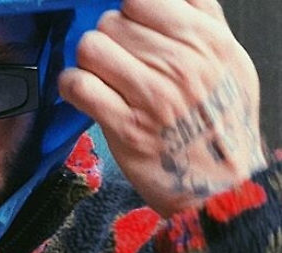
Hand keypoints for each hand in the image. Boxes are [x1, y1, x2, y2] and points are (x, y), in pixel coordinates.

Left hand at [58, 0, 265, 216]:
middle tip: (114, 63)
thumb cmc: (222, 123)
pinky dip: (71, 85)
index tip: (130, 31)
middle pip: (111, 23)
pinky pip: (80, 87)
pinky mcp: (124, 127)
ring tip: (98, 76)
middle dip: (107, 40)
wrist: (219, 183)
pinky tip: (80, 91)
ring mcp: (149, 96)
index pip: (141, 0)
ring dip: (88, 61)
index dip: (128, 14)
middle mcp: (177, 65)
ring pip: (92, 49)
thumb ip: (204, 20)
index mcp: (204, 41)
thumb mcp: (231, 62)